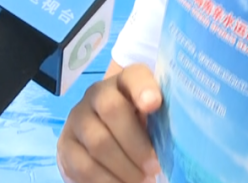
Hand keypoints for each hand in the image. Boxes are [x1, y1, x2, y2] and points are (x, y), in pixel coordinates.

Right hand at [57, 64, 162, 182]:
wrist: (104, 131)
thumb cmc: (140, 123)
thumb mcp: (153, 116)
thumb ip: (163, 120)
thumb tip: (183, 140)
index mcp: (125, 81)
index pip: (134, 75)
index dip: (143, 87)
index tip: (154, 104)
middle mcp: (97, 93)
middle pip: (112, 110)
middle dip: (136, 144)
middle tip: (154, 168)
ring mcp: (77, 117)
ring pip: (97, 142)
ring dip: (123, 168)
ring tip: (141, 181)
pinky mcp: (65, 144)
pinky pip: (82, 165)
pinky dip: (104, 181)